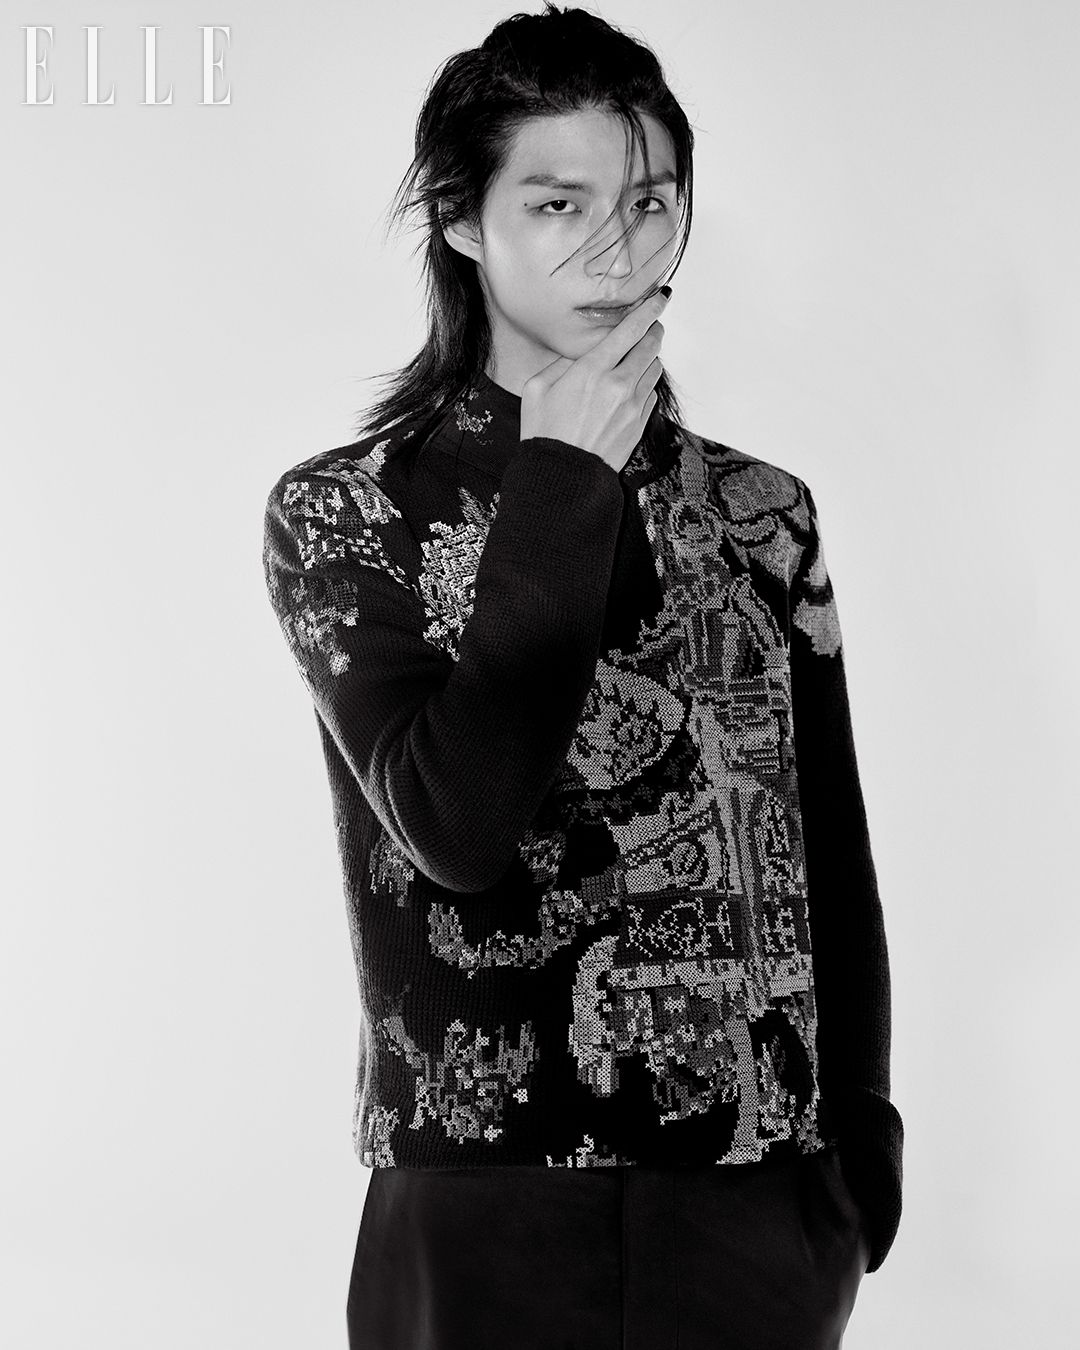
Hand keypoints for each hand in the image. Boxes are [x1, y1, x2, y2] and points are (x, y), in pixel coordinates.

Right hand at [519, 288, 670, 473]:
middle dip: (652, 331)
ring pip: (655, 368)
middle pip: (651, 345)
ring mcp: (633, 406)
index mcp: (592, 370)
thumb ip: (562, 363)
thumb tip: (580, 353)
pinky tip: (629, 390)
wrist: (563, 475)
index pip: (631, 329)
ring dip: (648, 359)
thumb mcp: (537, 388)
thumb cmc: (544, 432)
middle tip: (648, 327)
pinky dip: (644, 386)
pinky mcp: (639, 424)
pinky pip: (651, 394)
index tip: (660, 298)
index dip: (649, 309)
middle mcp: (619, 384)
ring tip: (634, 360)